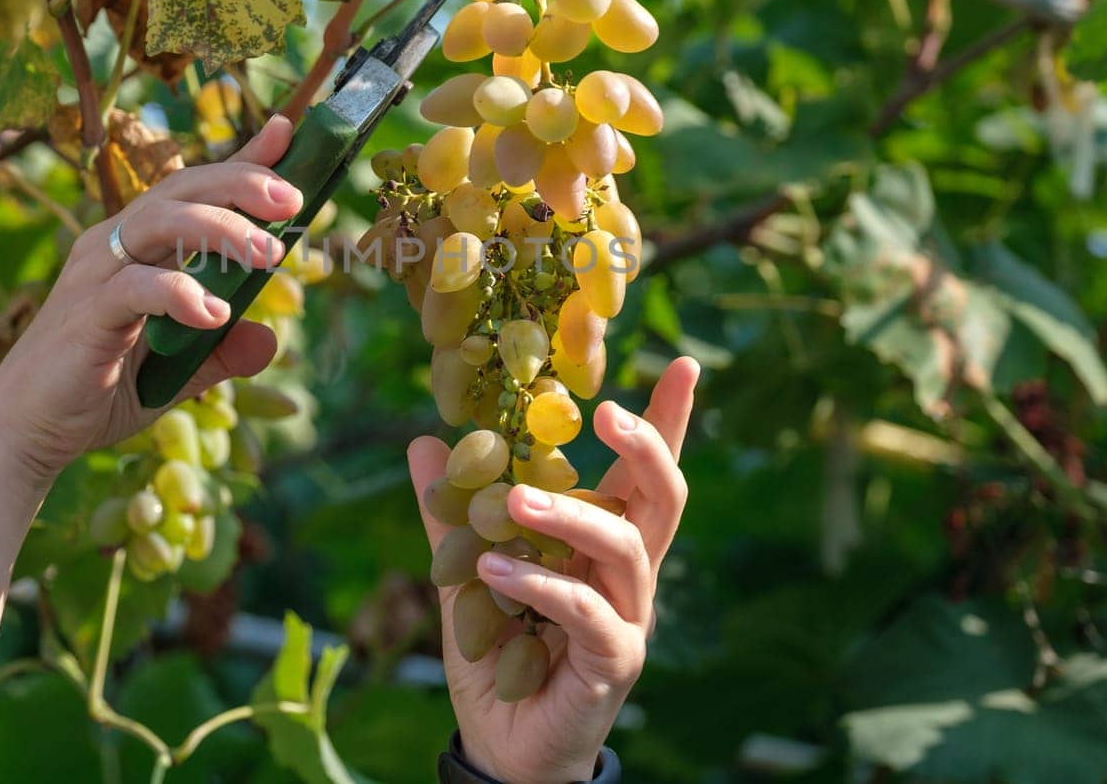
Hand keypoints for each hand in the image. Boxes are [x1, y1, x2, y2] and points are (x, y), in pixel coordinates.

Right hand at [0, 116, 303, 482]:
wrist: (26, 435)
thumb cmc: (96, 394)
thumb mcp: (175, 372)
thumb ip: (219, 352)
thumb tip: (269, 339)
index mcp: (135, 248)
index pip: (192, 191)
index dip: (239, 160)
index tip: (287, 131)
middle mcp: (113, 247)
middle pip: (181, 190)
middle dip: (240, 183)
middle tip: (292, 200)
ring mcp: (95, 275)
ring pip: (160, 222)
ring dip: (220, 230)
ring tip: (268, 255)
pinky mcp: (85, 313)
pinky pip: (136, 287)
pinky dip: (180, 293)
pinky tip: (215, 315)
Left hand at [407, 357, 698, 783]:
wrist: (502, 747)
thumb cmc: (498, 658)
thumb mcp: (467, 576)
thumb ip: (455, 515)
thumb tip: (424, 443)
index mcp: (605, 546)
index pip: (646, 474)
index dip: (669, 421)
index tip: (682, 362)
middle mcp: (630, 576)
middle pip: (664, 498)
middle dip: (647, 447)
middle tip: (606, 411)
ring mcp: (628, 619)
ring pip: (623, 548)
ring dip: (569, 514)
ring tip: (513, 500)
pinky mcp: (612, 661)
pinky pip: (585, 610)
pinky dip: (539, 584)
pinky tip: (492, 570)